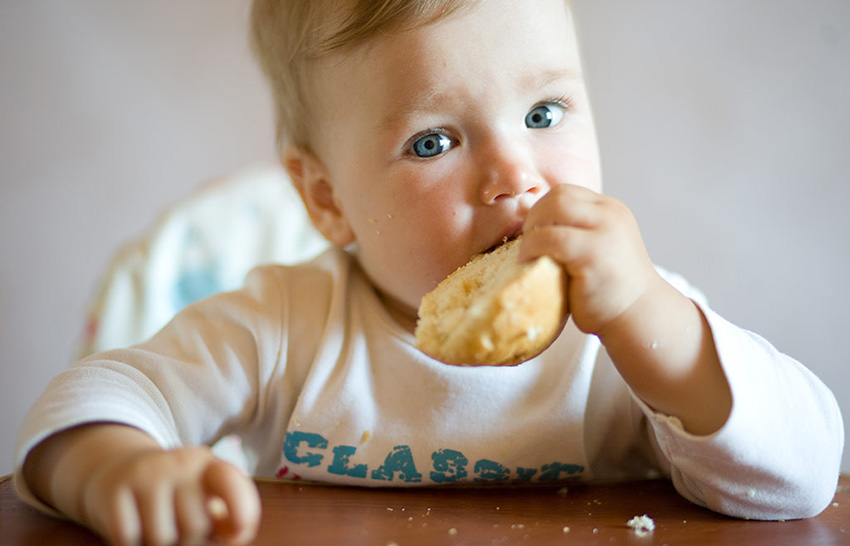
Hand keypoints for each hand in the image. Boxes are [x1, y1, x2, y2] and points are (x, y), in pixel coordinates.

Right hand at [82, 447, 259, 545]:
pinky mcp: (115, 488)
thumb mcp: (202, 496)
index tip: (238, 534)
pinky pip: (128, 538)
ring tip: (155, 525)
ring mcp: (146, 473)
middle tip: (178, 527)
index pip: (231, 483)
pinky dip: (131, 543)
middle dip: (189, 540)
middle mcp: (180, 462)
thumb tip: (234, 535)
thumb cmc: (172, 495)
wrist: (117, 470)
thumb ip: (225, 517)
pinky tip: (133, 526)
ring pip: (162, 538)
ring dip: (158, 544)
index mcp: (209, 465)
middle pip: (196, 527)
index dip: (242, 511)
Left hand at [519, 184, 730, 434]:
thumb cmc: (608, 291)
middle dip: (535, 216)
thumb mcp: (594, 249)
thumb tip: (528, 225)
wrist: (637, 318)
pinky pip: (550, 238)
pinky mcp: (593, 254)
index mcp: (610, 210)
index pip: (566, 192)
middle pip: (558, 195)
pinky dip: (531, 246)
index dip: (542, 210)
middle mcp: (611, 215)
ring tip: (527, 253)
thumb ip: (573, 232)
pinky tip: (527, 262)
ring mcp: (604, 232)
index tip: (534, 234)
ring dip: (532, 230)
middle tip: (526, 242)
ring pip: (554, 209)